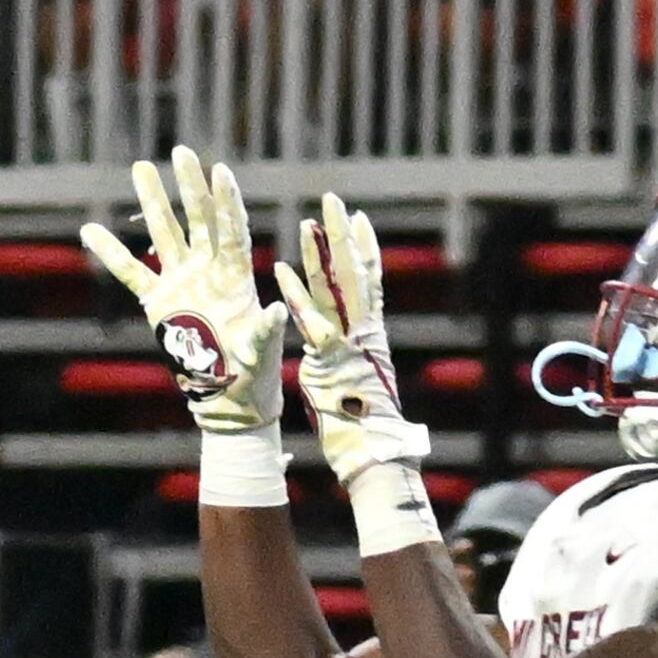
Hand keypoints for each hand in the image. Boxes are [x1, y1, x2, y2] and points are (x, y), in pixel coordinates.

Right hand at [80, 146, 284, 442]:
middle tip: (181, 152)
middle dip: (189, 186)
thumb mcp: (261, 352)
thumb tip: (274, 312)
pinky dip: (112, 253)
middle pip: (198, 219)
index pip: (232, 230)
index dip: (226, 202)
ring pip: (164, 234)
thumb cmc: (253, 374)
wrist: (227, 398)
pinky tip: (90, 230)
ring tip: (141, 167)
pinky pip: (131, 273)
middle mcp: (209, 270)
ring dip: (153, 202)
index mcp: (237, 276)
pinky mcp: (158, 302)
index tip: (220, 171)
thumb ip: (264, 332)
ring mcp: (182, 282)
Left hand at [271, 190, 422, 487]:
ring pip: (339, 287)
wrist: (376, 455)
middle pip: (356, 273)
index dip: (363, 249)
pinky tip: (281, 269)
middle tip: (333, 202)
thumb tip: (341, 350)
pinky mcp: (332, 359)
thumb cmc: (364, 427)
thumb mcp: (355, 384)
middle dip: (343, 236)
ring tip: (311, 220)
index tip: (357, 220)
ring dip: (322, 252)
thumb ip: (347, 360)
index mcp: (371, 336)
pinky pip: (313, 319)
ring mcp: (351, 343)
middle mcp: (366, 332)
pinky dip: (296, 294)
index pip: (370, 282)